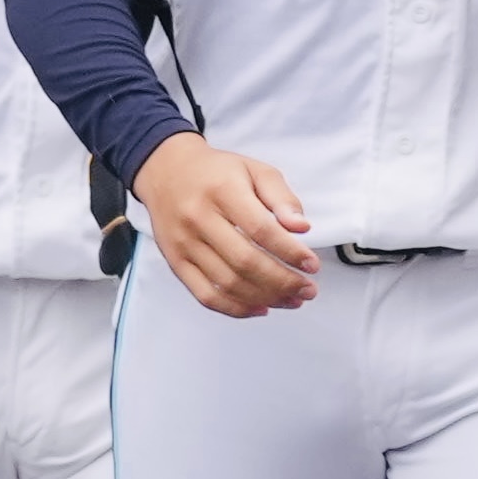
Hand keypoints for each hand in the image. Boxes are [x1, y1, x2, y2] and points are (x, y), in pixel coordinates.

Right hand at [135, 137, 318, 316]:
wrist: (165, 170)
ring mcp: (184, 243)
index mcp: (223, 190)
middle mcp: (199, 218)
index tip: (311, 265)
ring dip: (266, 298)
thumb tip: (301, 227)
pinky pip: (206, 295)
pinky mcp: (176, 262)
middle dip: (283, 282)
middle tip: (307, 289)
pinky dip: (236, 308)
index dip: (290, 252)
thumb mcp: (255, 170)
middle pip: (245, 262)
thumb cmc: (214, 172)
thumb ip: (281, 197)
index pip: (261, 229)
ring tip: (292, 299)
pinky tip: (260, 308)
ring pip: (228, 283)